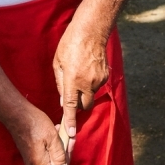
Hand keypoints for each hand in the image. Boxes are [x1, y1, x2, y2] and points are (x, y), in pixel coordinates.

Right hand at [10, 104, 68, 164]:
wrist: (17, 113)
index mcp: (38, 164)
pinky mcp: (31, 153)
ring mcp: (31, 159)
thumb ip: (59, 156)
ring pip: (50, 161)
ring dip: (59, 150)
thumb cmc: (35, 123)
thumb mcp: (52, 138)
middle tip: (69, 142)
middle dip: (64, 158)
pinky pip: (45, 154)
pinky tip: (55, 134)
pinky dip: (53, 146)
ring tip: (62, 136)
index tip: (67, 162)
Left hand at [53, 16, 109, 137]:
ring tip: (80, 73)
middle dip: (79, 106)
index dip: (70, 121)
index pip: (70, 106)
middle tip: (72, 95)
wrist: (92, 30)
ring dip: (85, 91)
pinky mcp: (106, 75)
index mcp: (73, 80)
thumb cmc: (70, 43)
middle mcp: (88, 82)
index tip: (72, 134)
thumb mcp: (58, 62)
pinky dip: (92, 82)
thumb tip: (62, 100)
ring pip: (91, 94)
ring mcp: (99, 79)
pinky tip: (87, 68)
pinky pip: (97, 85)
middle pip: (85, 106)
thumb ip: (60, 83)